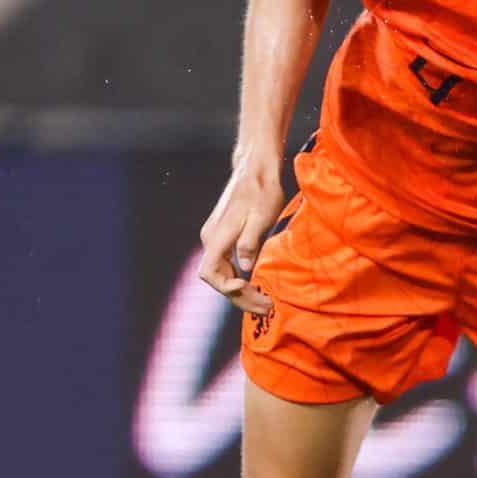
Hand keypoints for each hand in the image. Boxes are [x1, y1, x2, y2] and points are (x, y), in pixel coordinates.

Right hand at [197, 157, 284, 315]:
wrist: (255, 169)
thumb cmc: (262, 190)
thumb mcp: (262, 216)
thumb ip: (250, 242)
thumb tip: (244, 268)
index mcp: (217, 236)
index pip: (210, 274)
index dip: (227, 289)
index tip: (251, 291)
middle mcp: (211, 238)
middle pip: (217, 279)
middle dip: (240, 297)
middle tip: (266, 308)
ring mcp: (215, 238)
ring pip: (222, 273)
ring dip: (241, 291)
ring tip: (264, 302)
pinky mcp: (223, 236)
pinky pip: (226, 265)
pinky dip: (239, 279)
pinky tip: (256, 285)